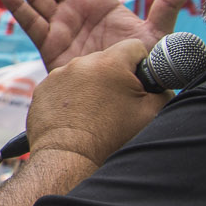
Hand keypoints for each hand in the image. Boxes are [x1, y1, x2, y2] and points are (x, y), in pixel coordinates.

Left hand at [25, 40, 170, 168]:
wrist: (69, 159)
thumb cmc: (111, 138)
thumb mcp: (151, 114)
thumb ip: (162, 91)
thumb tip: (160, 84)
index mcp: (110, 63)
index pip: (134, 47)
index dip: (141, 64)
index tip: (139, 83)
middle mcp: (81, 62)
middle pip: (106, 60)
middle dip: (114, 76)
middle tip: (117, 103)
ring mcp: (58, 75)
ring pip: (83, 72)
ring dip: (91, 86)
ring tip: (94, 113)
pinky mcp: (43, 89)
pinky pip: (63, 85)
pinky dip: (71, 96)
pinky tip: (76, 116)